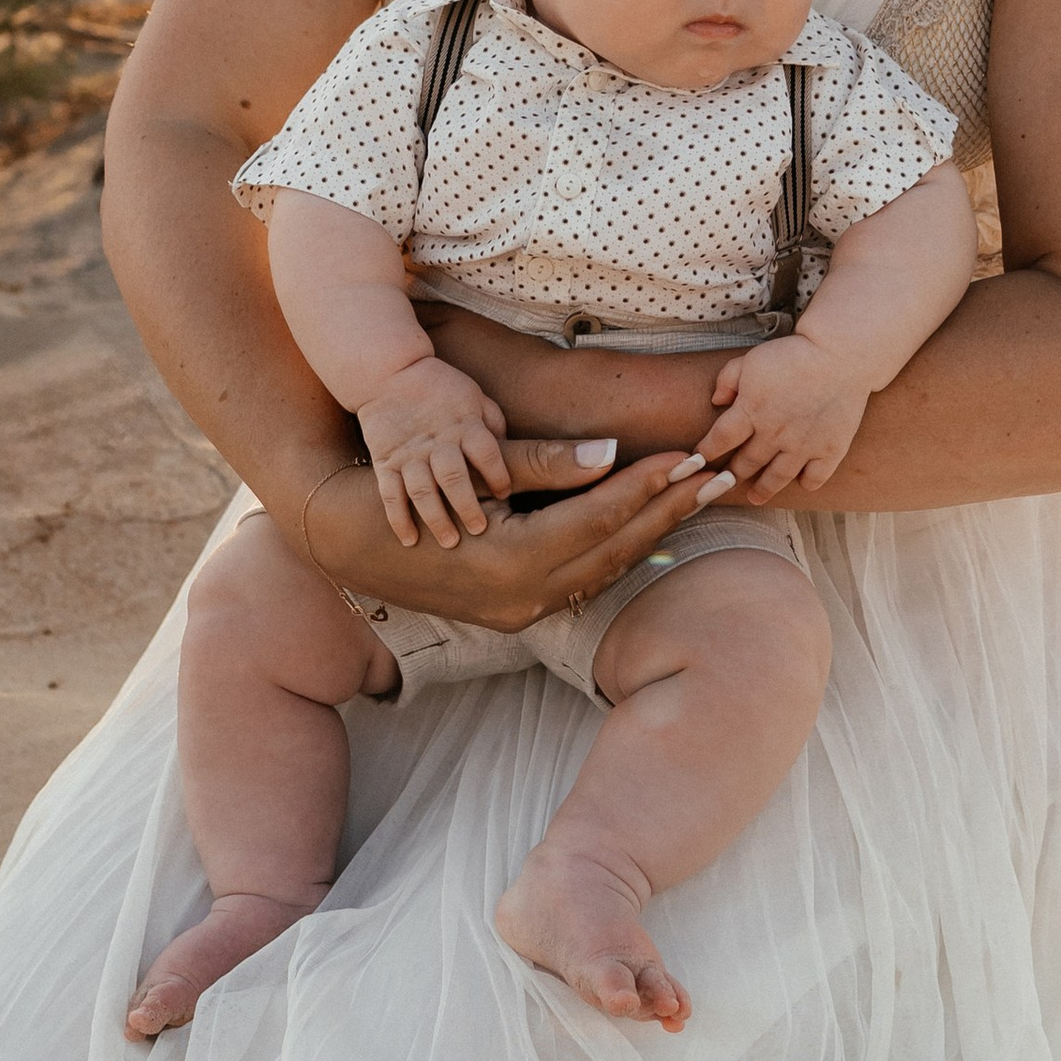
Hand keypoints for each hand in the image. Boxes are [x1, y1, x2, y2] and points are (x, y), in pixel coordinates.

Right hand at [304, 437, 738, 631]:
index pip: (598, 520)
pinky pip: (582, 578)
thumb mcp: (471, 467)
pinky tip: (651, 524)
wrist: (338, 538)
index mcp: (510, 561)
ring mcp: (518, 610)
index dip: (648, 487)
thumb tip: (611, 450)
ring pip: (604, 567)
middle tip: (721, 474)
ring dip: (653, 529)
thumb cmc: (401, 489)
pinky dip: (619, 548)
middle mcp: (520, 596)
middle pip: (614, 549)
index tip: (689, 455)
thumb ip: (544, 464)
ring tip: (700, 493)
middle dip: (669, 510)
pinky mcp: (515, 610)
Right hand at [356, 358, 510, 549]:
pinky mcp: (386, 461)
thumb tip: (512, 450)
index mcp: (464, 424)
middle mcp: (437, 441)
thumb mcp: (474, 395)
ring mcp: (409, 454)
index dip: (498, 474)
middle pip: (453, 477)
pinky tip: (409, 539)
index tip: (506, 494)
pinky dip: (398, 518)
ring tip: (449, 541)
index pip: (486, 452)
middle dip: (468, 505)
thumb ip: (493, 423)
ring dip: (435, 517)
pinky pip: (390, 493)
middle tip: (479, 529)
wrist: (389, 372)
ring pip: (422, 490)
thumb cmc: (440, 387)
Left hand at [700, 332, 871, 497]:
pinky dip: (805, 483)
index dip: (707, 451)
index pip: (720, 440)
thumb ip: (728, 379)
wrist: (841, 353)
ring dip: (763, 490)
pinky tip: (799, 480)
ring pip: (777, 477)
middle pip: (746, 463)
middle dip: (732, 474)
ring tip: (755, 497)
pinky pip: (814, 478)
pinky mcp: (830, 450)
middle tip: (725, 482)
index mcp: (751, 410)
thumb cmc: (794, 353)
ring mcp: (803, 445)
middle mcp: (774, 434)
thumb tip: (716, 402)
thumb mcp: (752, 359)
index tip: (700, 458)